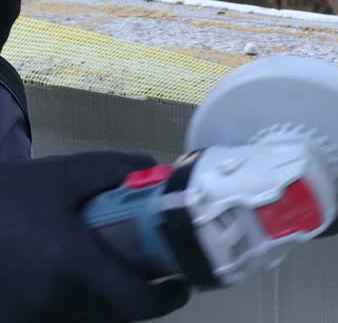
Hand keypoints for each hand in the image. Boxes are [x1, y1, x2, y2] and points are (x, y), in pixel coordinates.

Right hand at [0, 152, 189, 322]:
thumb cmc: (5, 196)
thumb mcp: (60, 175)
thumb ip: (112, 169)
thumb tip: (155, 171)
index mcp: (71, 267)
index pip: (135, 303)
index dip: (166, 299)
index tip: (182, 284)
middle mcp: (53, 301)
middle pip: (115, 315)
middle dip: (139, 298)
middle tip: (154, 274)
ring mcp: (31, 316)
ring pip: (89, 319)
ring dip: (107, 302)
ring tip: (116, 273)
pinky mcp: (16, 318)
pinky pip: (61, 317)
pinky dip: (78, 304)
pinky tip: (76, 280)